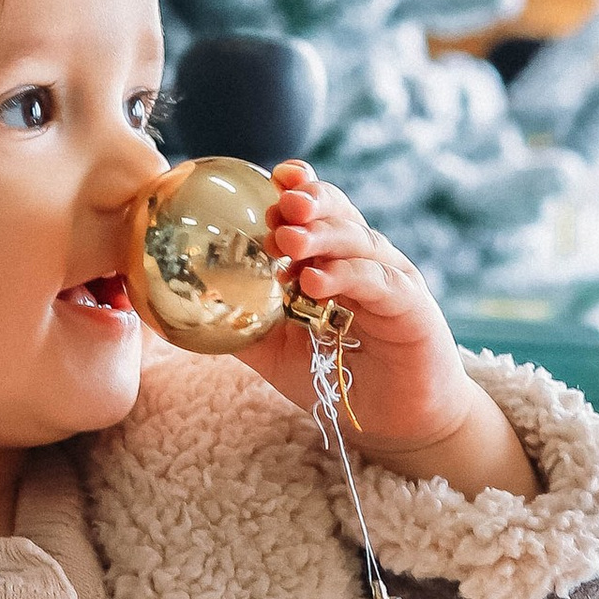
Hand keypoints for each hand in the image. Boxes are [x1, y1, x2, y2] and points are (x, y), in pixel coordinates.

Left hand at [244, 163, 535, 494]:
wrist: (393, 422)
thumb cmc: (336, 379)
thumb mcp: (276, 351)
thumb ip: (243, 325)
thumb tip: (188, 307)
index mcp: (334, 260)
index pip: (319, 212)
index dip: (301, 188)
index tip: (274, 176)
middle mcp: (363, 261)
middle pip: (339, 216)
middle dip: (309, 203)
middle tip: (280, 203)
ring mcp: (389, 280)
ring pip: (358, 243)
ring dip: (321, 236)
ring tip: (287, 238)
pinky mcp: (410, 306)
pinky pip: (376, 283)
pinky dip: (345, 276)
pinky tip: (314, 279)